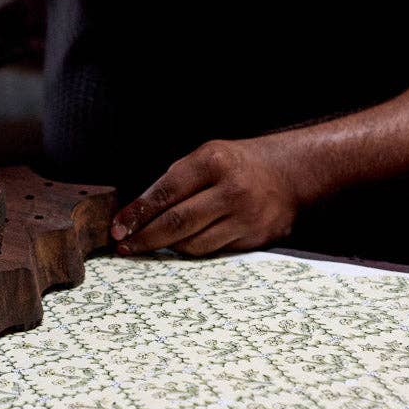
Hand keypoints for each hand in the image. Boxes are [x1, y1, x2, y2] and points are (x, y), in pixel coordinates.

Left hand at [110, 136, 304, 256]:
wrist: (291, 174)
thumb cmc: (238, 164)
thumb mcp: (207, 156)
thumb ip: (176, 181)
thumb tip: (136, 214)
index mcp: (212, 162)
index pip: (165, 192)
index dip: (137, 214)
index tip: (117, 229)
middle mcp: (230, 190)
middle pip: (177, 223)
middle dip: (145, 238)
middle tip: (124, 246)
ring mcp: (245, 217)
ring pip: (193, 244)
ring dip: (167, 247)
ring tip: (151, 244)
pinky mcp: (254, 238)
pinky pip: (213, 252)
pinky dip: (193, 249)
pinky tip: (182, 245)